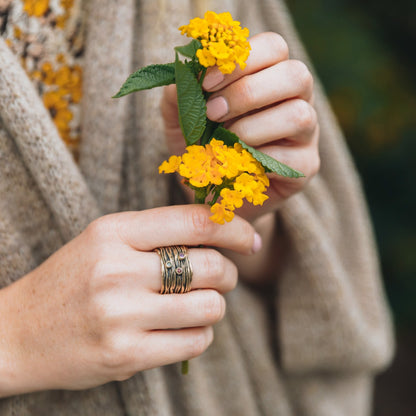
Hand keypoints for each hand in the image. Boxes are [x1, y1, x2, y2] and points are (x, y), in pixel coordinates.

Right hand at [0, 205, 257, 395]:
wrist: (17, 333)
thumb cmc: (71, 280)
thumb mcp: (106, 240)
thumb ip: (158, 233)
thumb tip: (222, 234)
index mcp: (114, 232)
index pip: (195, 221)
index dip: (234, 228)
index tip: (250, 238)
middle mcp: (117, 270)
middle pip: (211, 266)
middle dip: (228, 272)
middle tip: (220, 277)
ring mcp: (121, 316)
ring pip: (210, 306)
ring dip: (215, 305)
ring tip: (198, 304)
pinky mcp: (125, 355)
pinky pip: (195, 342)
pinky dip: (201, 334)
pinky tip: (184, 329)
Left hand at [161, 32, 319, 220]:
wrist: (212, 188)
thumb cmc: (201, 145)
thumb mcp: (181, 117)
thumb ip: (180, 93)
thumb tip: (185, 74)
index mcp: (271, 75)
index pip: (274, 47)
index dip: (241, 60)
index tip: (206, 83)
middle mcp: (296, 99)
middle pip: (296, 76)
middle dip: (247, 92)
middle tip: (213, 112)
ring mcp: (306, 134)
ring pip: (299, 115)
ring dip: (252, 128)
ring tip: (224, 141)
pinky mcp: (306, 166)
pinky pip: (292, 159)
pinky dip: (257, 160)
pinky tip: (236, 164)